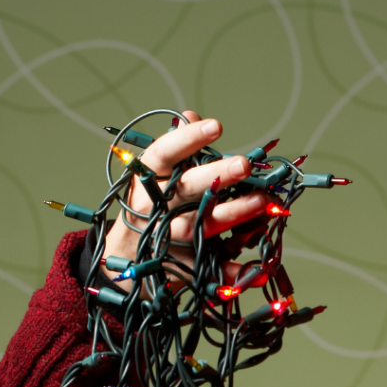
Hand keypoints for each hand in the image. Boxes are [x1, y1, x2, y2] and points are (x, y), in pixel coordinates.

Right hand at [102, 110, 269, 284]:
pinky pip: (211, 268)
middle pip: (186, 189)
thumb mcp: (155, 176)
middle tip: (245, 164)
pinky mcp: (182, 266)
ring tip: (261, 202)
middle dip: (217, 176)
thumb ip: (177, 148)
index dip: (187, 138)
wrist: (126, 259)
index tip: (216, 125)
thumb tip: (191, 114)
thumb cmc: (150, 206)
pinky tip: (260, 269)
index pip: (164, 154)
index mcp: (147, 179)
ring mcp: (167, 238)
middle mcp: (155, 207)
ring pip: (200, 226)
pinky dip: (233, 271)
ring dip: (232, 214)